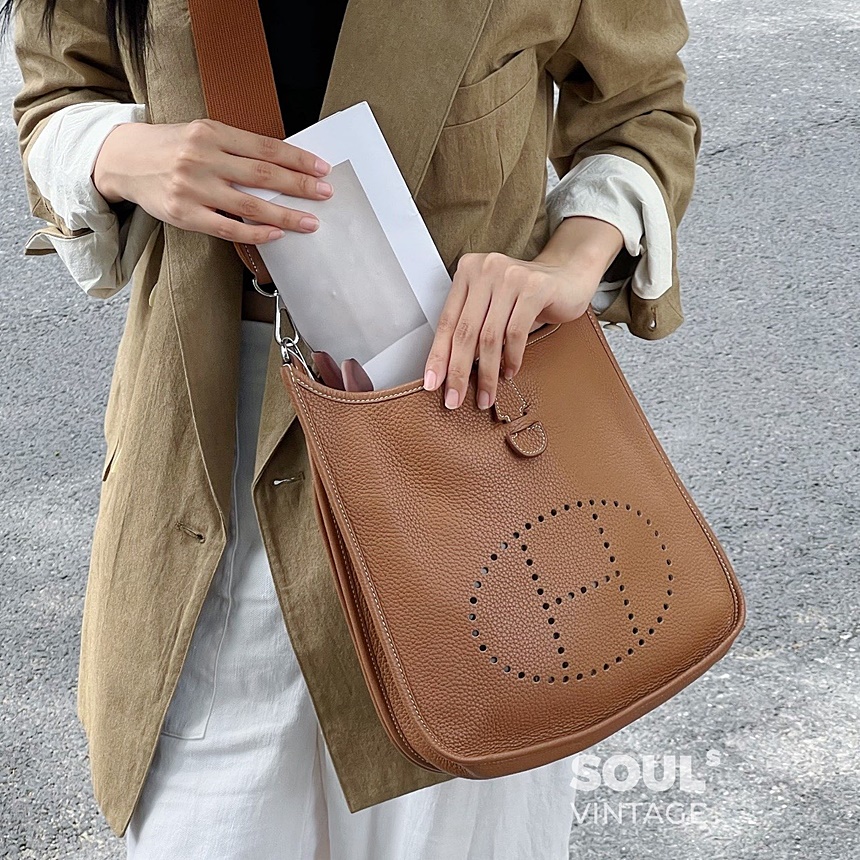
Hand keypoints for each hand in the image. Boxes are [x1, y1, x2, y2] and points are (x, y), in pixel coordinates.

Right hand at [92, 118, 333, 244]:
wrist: (123, 159)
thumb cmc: (172, 148)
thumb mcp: (203, 134)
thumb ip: (237, 148)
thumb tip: (282, 165)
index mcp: (212, 132)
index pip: (265, 147)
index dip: (297, 159)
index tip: (321, 169)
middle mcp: (203, 158)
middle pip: (262, 175)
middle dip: (299, 185)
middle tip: (325, 193)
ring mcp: (193, 187)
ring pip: (250, 205)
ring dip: (285, 215)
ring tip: (310, 221)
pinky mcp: (185, 214)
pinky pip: (228, 228)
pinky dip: (256, 233)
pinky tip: (276, 234)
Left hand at [422, 216, 623, 409]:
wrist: (569, 275)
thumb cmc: (527, 295)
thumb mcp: (492, 306)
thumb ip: (473, 326)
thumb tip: (452, 370)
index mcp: (467, 272)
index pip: (446, 321)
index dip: (438, 356)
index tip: (432, 383)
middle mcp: (485, 269)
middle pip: (465, 331)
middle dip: (459, 371)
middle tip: (455, 399)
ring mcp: (510, 276)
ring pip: (490, 336)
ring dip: (487, 373)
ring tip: (486, 395)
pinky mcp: (534, 287)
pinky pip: (515, 332)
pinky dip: (511, 358)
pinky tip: (509, 372)